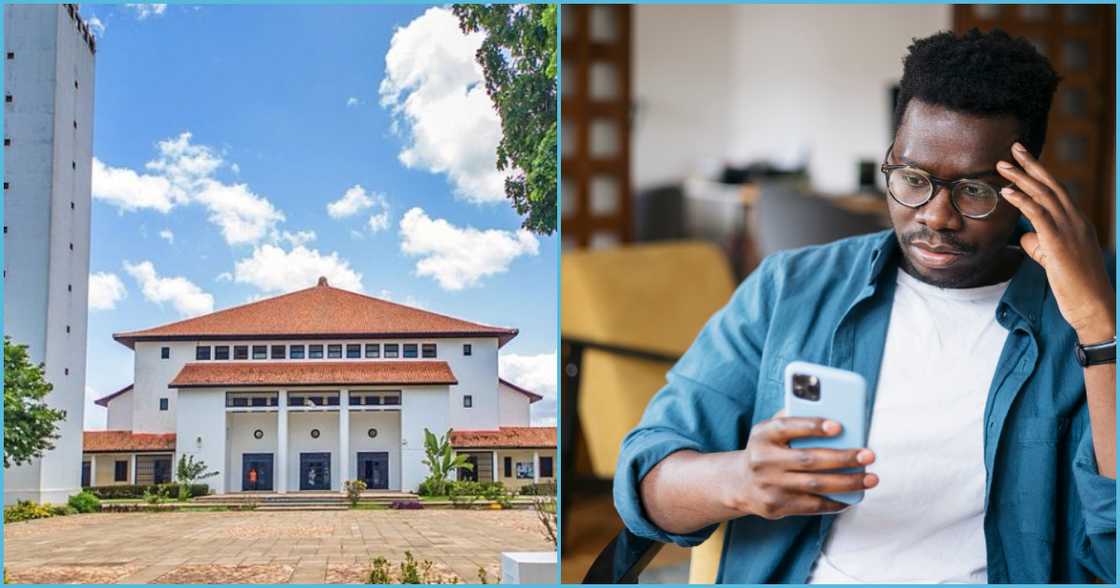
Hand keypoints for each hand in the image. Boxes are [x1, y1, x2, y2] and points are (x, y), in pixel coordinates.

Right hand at [724, 411, 877, 519]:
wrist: (741, 484)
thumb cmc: (767, 450)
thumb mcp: (769, 431)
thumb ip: (792, 418)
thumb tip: (830, 409)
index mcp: (762, 435)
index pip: (787, 427)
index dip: (812, 426)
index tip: (838, 426)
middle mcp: (763, 460)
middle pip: (808, 459)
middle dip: (843, 458)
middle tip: (869, 455)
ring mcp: (769, 485)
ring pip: (815, 485)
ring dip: (847, 482)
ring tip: (871, 478)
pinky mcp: (776, 506)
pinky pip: (812, 505)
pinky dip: (835, 501)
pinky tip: (852, 496)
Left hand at [997, 142, 1115, 342]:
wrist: (1094, 306)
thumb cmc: (1074, 286)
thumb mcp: (1053, 259)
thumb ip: (1040, 243)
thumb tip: (1025, 233)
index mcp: (1077, 222)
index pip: (1057, 190)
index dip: (1039, 173)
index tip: (1023, 158)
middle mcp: (1076, 221)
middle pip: (1051, 185)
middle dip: (1031, 165)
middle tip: (1013, 148)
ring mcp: (1069, 230)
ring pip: (1044, 195)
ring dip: (1021, 178)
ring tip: (1001, 165)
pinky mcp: (1059, 243)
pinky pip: (1039, 215)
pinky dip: (1022, 200)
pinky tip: (1007, 191)